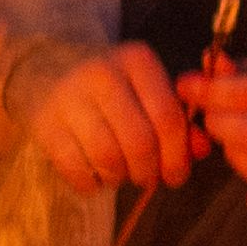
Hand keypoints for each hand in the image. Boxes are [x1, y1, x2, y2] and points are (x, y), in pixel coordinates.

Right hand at [23, 40, 203, 193]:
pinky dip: (91, 184)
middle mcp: (102, 73)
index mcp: (136, 61)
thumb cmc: (110, 87)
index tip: (176, 174)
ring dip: (120, 177)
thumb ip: (178, 119)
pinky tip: (95, 177)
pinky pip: (76, 168)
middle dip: (148, 171)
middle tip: (146, 178)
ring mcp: (69, 97)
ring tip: (120, 174)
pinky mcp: (45, 123)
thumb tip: (201, 150)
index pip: (167, 117)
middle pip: (139, 141)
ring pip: (108, 157)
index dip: (177, 155)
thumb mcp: (146, 90)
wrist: (46, 69)